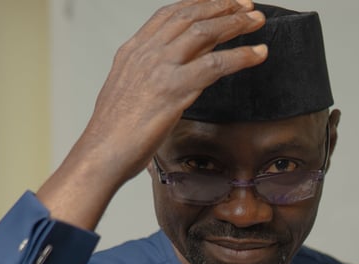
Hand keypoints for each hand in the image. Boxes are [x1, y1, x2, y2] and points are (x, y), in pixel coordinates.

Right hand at [38, 0, 267, 228]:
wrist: (100, 153)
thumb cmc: (115, 132)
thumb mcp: (130, 92)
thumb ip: (150, 75)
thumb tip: (176, 72)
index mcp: (133, 50)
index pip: (170, 13)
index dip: (200, 3)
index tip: (223, 2)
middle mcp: (146, 52)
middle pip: (191, 16)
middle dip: (223, 7)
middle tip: (248, 5)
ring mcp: (160, 68)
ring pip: (205, 32)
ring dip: (236, 23)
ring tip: (258, 20)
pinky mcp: (174, 89)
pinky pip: (215, 65)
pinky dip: (242, 56)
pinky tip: (259, 53)